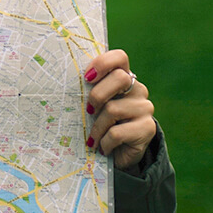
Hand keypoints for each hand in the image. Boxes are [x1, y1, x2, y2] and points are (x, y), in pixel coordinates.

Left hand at [83, 49, 155, 170]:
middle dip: (97, 95)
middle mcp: (137, 89)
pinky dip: (104, 142)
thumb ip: (88, 93)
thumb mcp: (93, 107)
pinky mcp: (148, 128)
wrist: (119, 154)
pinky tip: (103, 147)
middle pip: (119, 78)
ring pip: (113, 109)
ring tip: (93, 138)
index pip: (120, 58)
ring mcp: (145, 108)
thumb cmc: (100, 125)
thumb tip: (64, 85)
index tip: (87, 77)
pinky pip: (117, 132)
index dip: (103, 63)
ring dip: (97, 127)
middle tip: (89, 111)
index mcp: (123, 78)